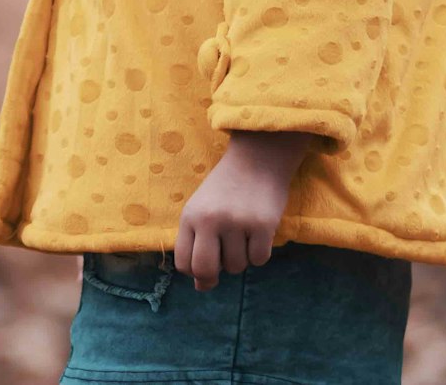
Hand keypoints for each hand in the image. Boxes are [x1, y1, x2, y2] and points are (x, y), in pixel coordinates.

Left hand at [174, 130, 314, 290]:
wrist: (257, 158)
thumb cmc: (227, 188)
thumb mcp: (203, 210)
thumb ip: (197, 245)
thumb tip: (200, 288)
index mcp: (190, 215)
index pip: (183, 263)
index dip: (195, 271)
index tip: (207, 262)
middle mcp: (210, 219)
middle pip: (204, 270)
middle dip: (214, 274)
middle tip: (224, 259)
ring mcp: (236, 222)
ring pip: (236, 266)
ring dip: (242, 257)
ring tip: (243, 233)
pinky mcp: (262, 224)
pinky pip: (259, 259)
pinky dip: (260, 252)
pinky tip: (259, 232)